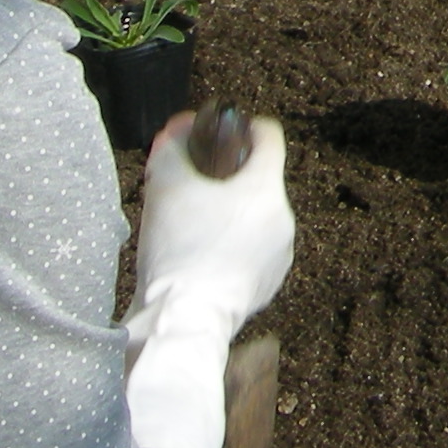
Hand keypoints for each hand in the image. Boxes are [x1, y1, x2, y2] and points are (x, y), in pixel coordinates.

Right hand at [137, 110, 294, 335]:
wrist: (183, 319)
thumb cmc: (178, 253)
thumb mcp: (164, 187)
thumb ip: (170, 148)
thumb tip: (176, 131)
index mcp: (266, 189)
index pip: (269, 135)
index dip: (241, 128)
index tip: (217, 136)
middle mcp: (283, 218)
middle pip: (256, 180)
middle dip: (224, 179)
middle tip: (190, 189)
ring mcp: (280, 253)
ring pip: (254, 216)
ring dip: (227, 214)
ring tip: (192, 228)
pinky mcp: (269, 282)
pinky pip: (252, 249)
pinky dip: (232, 246)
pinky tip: (203, 256)